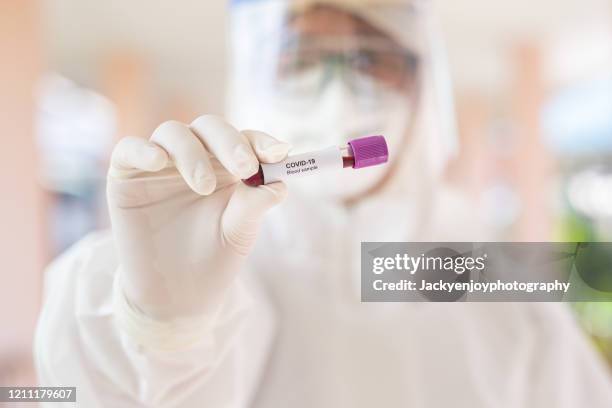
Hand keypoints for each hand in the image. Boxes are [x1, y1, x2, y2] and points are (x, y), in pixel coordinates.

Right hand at [107, 115, 289, 320]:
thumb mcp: (240, 231)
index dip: (261, 142)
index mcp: (227, 165)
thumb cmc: (213, 258)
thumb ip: (255, 203)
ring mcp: (160, 164)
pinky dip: (143, 150)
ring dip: (192, 153)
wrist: (176, 296)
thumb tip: (279, 182)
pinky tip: (158, 162)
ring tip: (205, 188)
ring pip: (173, 133)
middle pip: (210, 127)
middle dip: (230, 143)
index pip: (245, 140)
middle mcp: (195, 157)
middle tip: (245, 168)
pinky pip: (129, 148)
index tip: (278, 154)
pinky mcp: (126, 175)